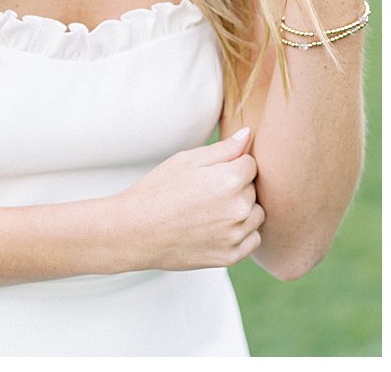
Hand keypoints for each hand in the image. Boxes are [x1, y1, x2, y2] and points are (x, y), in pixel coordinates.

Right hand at [115, 128, 263, 270]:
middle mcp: (238, 208)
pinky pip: (253, 239)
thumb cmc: (157, 191)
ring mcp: (235, 235)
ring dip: (243, 210)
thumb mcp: (187, 160)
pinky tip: (219, 228)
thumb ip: (224, 148)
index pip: (252, 164)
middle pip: (254, 189)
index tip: (212, 174)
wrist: (134, 232)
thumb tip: (248, 135)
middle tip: (207, 193)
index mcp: (230, 179)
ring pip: (257, 214)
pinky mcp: (229, 256)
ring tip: (212, 211)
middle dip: (237, 187)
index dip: (233, 165)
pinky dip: (242, 233)